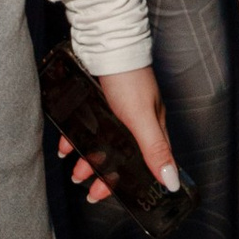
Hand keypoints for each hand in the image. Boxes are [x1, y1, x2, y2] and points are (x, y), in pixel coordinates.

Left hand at [53, 60, 181, 209]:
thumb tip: (172, 182)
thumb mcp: (141, 119)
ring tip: (73, 166)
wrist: (105, 42)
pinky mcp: (99, 99)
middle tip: (85, 185)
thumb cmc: (128, 78)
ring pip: (102, 142)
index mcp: (151, 127)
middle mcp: (136, 120)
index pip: (145, 163)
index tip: (109, 196)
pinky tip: (65, 143)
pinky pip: (87, 125)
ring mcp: (117, 109)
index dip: (129, 182)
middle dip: (102, 172)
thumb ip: (155, 150)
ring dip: (87, 157)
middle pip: (121, 155)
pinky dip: (76, 137)